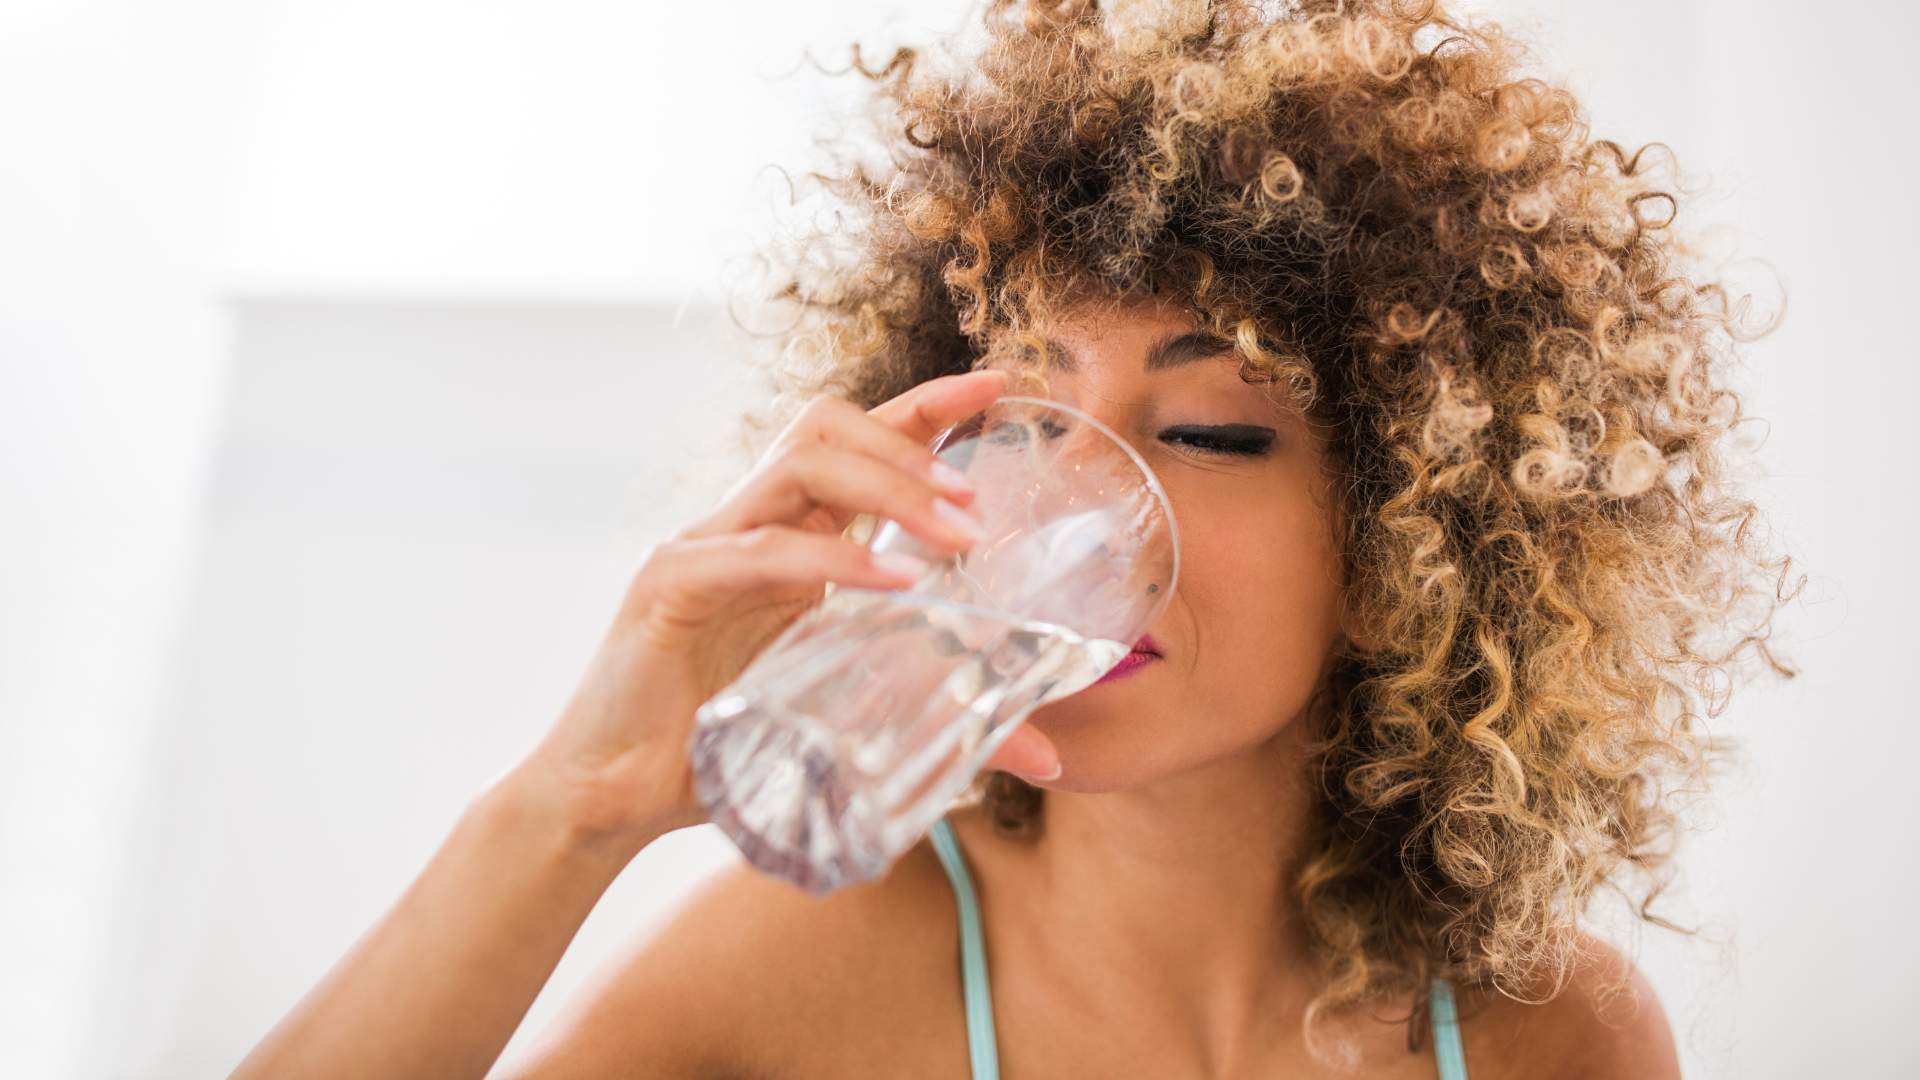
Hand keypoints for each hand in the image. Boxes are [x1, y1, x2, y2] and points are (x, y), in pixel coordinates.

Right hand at [516, 370, 1060, 851]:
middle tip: (980, 502)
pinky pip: (759, 552)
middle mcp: (745, 523)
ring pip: (798, 464)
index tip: (1000, 385)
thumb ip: (942, 721)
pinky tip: (891, 584)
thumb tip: (1044, 755)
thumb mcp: (848, 722)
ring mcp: (703, 545)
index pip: (857, 441)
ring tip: (955, 534)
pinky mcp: (669, 586)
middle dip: (913, 444)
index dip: (927, 405)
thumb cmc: (724, 752)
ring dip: (887, 485)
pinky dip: (831, 560)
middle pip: (828, 427)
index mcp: (785, 537)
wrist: (614, 799)